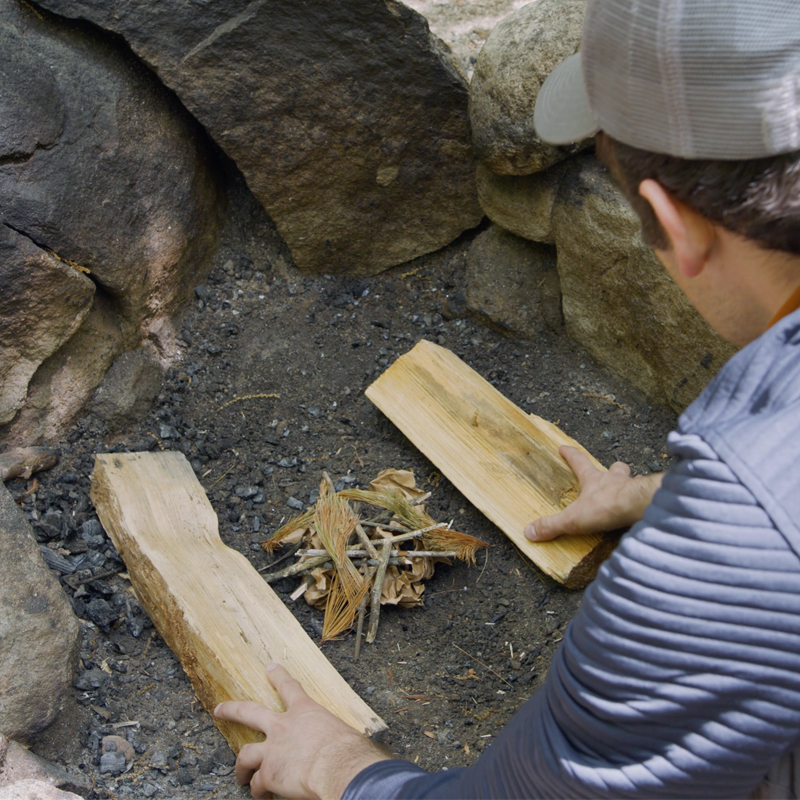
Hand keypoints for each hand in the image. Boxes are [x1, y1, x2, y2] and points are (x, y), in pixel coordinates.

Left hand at [214, 664, 387, 799]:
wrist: (339, 767)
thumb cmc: (348, 750)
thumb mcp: (341, 734)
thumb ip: (330, 738)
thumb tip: (336, 749)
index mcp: (305, 711)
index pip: (289, 687)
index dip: (278, 676)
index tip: (270, 668)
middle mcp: (283, 726)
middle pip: (250, 712)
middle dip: (232, 710)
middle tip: (220, 709)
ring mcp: (272, 750)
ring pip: (245, 754)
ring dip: (241, 766)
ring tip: (240, 775)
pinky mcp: (269, 774)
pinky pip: (257, 785)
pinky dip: (259, 792)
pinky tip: (262, 798)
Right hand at [525, 446, 662, 541]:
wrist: (639, 507)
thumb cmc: (605, 507)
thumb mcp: (573, 519)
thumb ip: (552, 525)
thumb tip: (529, 531)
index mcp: (594, 480)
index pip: (579, 462)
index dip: (570, 455)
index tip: (563, 447)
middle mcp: (614, 480)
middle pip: (614, 468)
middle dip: (612, 469)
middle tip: (612, 472)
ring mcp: (633, 488)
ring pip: (633, 481)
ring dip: (630, 485)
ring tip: (629, 494)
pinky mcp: (647, 500)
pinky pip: (645, 498)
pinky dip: (643, 503)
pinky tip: (644, 512)